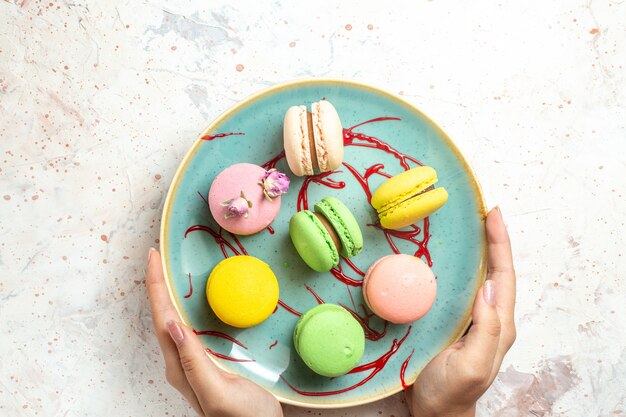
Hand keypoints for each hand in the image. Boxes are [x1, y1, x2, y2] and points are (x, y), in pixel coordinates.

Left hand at [145, 249, 282, 416]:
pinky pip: (193, 326)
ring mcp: (195, 361)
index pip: (163, 318)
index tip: (154, 256)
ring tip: (171, 269)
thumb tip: (174, 326)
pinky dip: (189, 305)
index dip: (156, 285)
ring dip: (171, 293)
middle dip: (159, 284)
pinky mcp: (210, 360)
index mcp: (181, 367)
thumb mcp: (219, 394)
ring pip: (176, 319)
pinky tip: (197, 299)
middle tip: (159, 255)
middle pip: (164, 315)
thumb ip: (195, 363)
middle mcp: (183, 362)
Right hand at [406, 207, 516, 416]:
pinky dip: (462, 268)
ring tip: (471, 227)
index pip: (503, 276)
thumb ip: (486, 330)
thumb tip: (487, 288)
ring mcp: (475, 320)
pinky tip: (450, 259)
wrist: (436, 413)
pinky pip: (464, 288)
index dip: (500, 244)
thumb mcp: (470, 365)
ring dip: (480, 251)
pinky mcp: (458, 322)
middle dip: (493, 240)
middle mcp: (491, 318)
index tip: (492, 215)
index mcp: (498, 326)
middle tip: (483, 212)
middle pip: (497, 271)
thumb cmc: (450, 393)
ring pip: (482, 277)